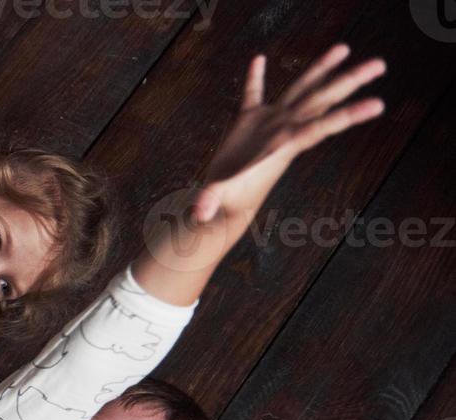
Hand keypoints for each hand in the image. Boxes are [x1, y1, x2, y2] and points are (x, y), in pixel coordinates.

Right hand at [192, 45, 384, 228]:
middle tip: (380, 64)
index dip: (348, 116)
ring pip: (301, 89)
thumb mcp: (222, 199)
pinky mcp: (246, 122)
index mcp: (284, 145)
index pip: (321, 127)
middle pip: (322, 99)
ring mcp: (268, 123)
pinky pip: (253, 94)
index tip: (378, 105)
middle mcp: (284, 129)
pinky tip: (259, 60)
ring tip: (344, 48)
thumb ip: (211, 200)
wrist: (225, 204)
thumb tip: (198, 212)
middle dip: (350, 81)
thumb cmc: (227, 204)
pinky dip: (255, 78)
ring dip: (321, 68)